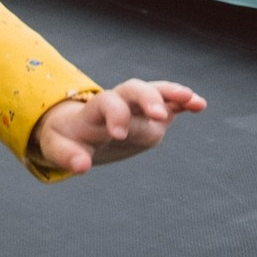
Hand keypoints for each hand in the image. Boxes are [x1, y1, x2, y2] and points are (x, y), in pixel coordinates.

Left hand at [29, 79, 205, 173]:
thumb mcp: (57, 148)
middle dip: (147, 98)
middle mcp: (118, 103)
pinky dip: (184, 103)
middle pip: (134, 90)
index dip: (115, 114)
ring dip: (173, 94)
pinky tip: (199, 105)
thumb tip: (81, 166)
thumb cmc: (65, 139)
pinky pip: (169, 103)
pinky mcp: (151, 115)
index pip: (106, 103)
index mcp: (93, 111)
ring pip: (155, 91)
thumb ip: (68, 156)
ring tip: (192, 100)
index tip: (118, 134)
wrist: (74, 129)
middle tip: (158, 114)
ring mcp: (137, 107)